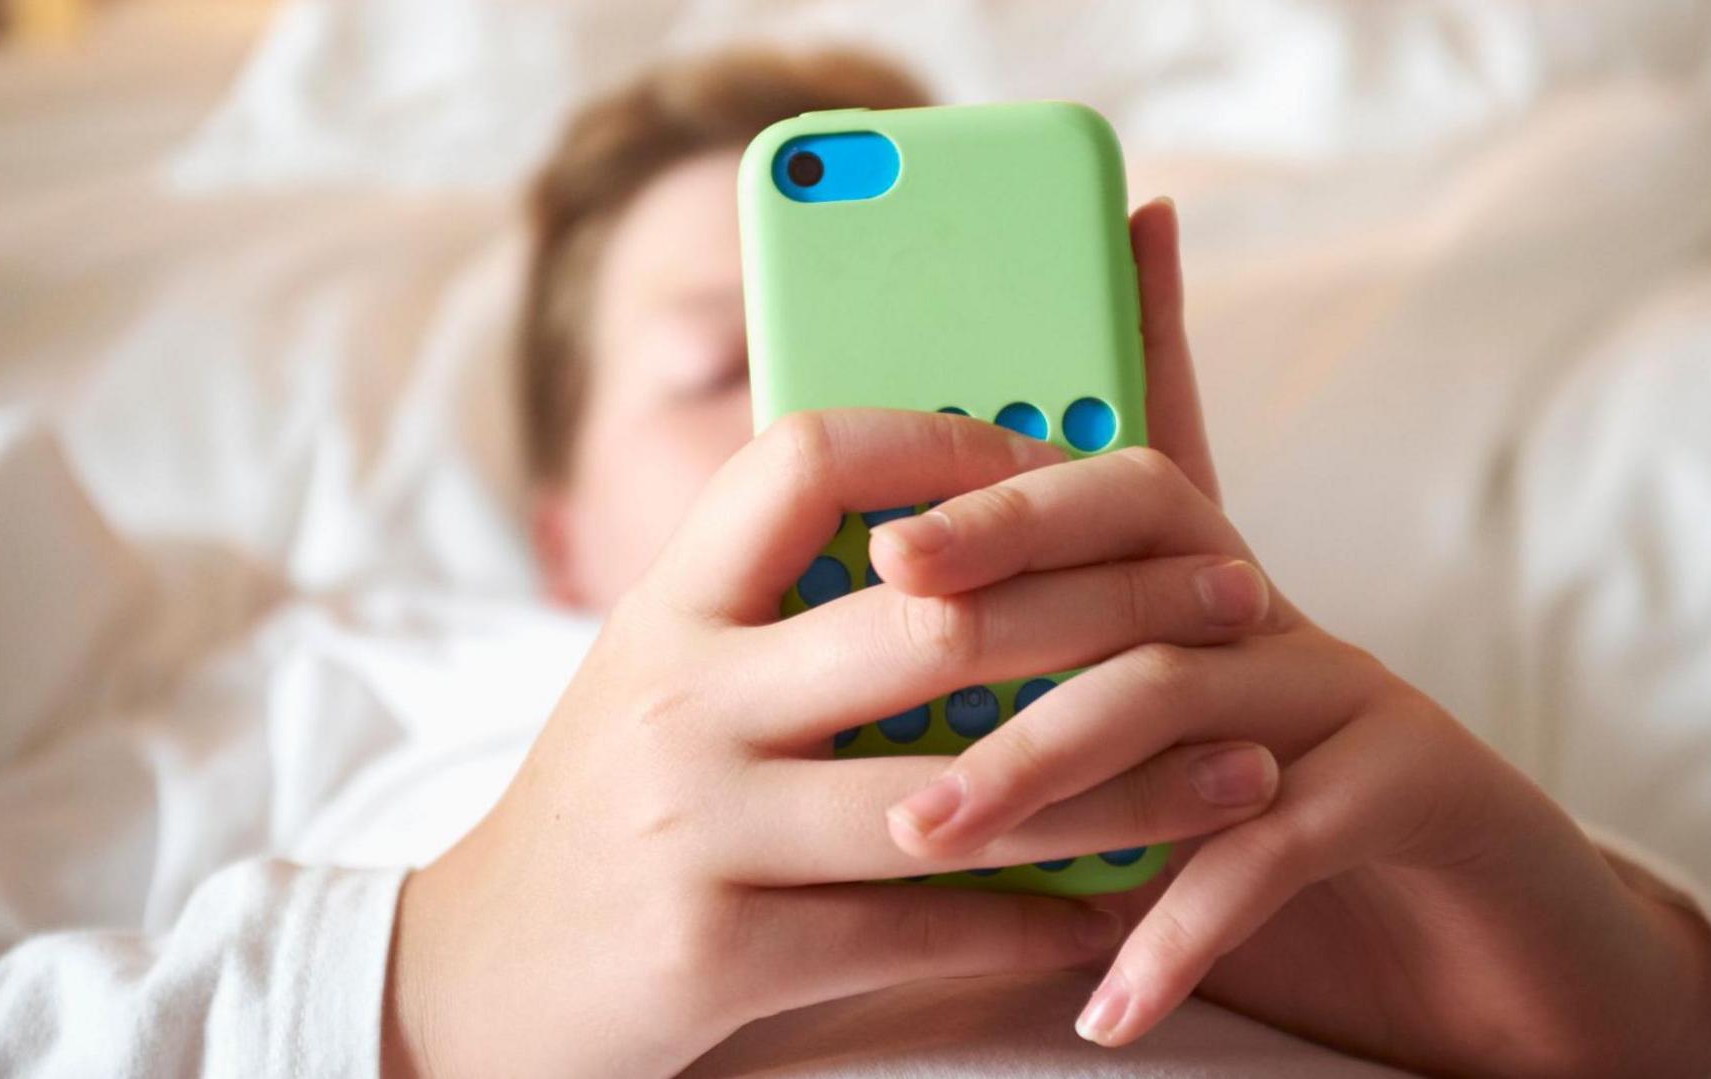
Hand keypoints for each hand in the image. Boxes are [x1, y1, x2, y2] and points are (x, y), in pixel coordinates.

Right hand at [382, 404, 1285, 1077]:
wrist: (472, 978)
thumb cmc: (607, 806)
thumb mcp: (662, 674)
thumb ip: (778, 608)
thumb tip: (962, 535)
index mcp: (668, 605)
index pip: (808, 460)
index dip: (949, 442)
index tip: (1069, 461)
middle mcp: (678, 696)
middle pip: (933, 622)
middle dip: (1112, 605)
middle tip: (1234, 598)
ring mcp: (697, 826)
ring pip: (960, 793)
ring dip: (1127, 785)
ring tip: (1239, 770)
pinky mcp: (719, 950)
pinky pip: (920, 932)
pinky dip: (1038, 921)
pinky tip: (1117, 908)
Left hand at [869, 199, 1710, 1077]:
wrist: (1498, 970)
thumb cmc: (1292, 880)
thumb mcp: (1161, 802)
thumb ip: (1062, 764)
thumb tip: (891, 777)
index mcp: (1211, 608)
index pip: (1107, 502)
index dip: (1003, 502)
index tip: (886, 545)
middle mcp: (1280, 627)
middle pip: (1139, 555)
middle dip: (1004, 588)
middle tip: (890, 638)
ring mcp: (1353, 697)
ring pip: (1179, 690)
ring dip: (1041, 766)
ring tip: (929, 837)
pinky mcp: (1425, 788)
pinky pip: (1280, 841)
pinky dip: (1182, 927)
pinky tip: (1106, 1006)